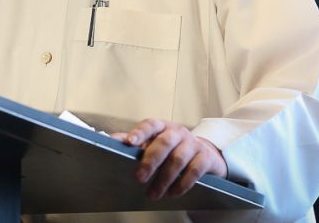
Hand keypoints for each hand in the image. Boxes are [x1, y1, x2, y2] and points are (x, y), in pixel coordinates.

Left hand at [111, 119, 226, 199]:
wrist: (206, 154)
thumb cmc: (173, 148)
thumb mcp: (155, 142)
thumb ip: (135, 142)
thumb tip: (111, 141)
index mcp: (162, 126)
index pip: (150, 125)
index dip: (140, 133)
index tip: (129, 142)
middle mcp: (178, 132)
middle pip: (164, 143)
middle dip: (150, 161)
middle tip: (139, 178)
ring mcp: (193, 143)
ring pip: (178, 159)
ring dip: (164, 179)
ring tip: (153, 193)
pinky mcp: (206, 158)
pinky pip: (194, 170)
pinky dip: (182, 183)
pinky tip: (172, 193)